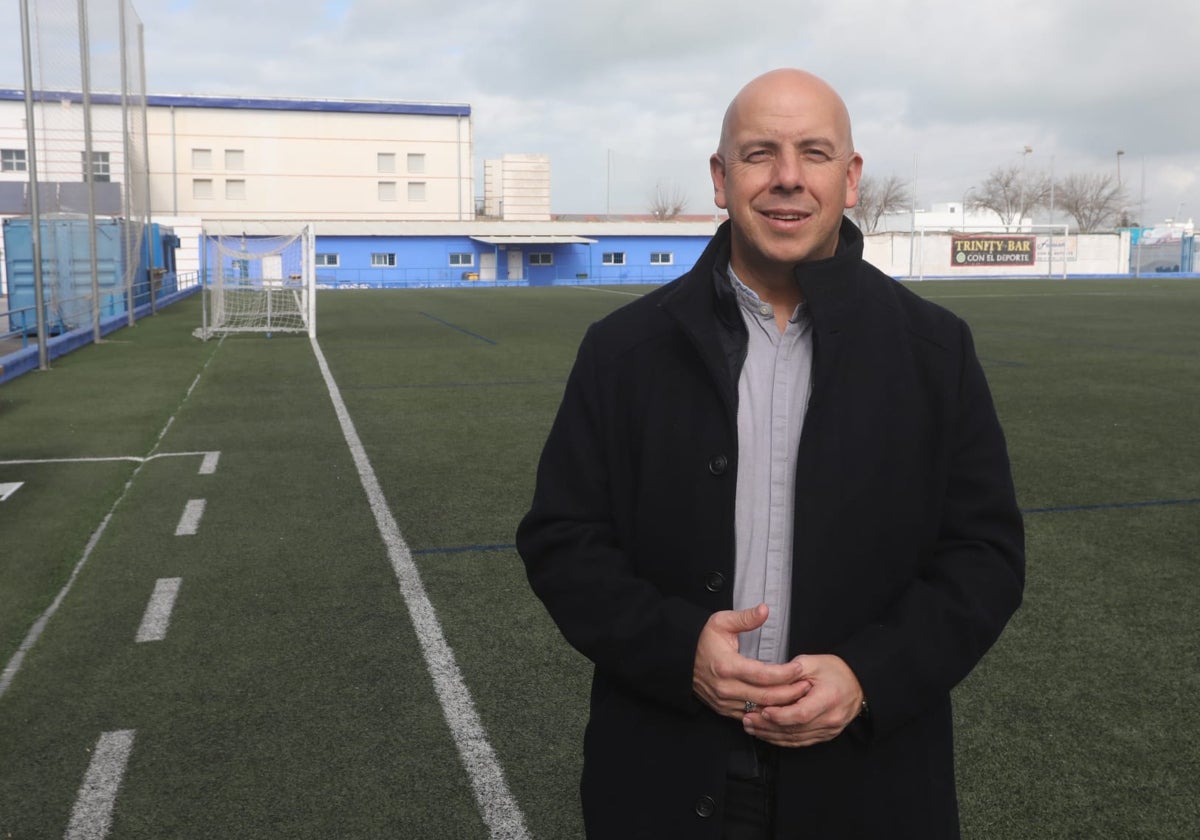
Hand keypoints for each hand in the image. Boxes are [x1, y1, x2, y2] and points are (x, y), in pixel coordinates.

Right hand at [692, 604, 811, 718]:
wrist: (681, 660)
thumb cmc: (703, 639)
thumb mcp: (721, 622)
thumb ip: (745, 618)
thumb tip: (765, 609)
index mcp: (727, 666)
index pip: (764, 675)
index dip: (785, 674)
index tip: (801, 668)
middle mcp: (726, 688)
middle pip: (766, 696)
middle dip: (791, 692)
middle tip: (808, 685)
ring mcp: (725, 702)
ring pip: (761, 710)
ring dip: (782, 706)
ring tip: (800, 697)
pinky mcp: (724, 710)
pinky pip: (751, 716)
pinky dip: (768, 713)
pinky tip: (782, 707)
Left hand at [741, 654, 863, 746]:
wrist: (856, 682)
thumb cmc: (834, 670)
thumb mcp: (811, 662)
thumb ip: (789, 673)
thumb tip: (766, 684)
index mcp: (829, 698)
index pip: (801, 714)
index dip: (779, 715)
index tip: (761, 711)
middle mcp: (831, 718)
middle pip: (795, 729)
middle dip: (768, 727)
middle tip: (747, 719)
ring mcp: (829, 730)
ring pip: (796, 739)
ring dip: (771, 735)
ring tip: (751, 727)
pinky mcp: (825, 735)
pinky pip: (801, 742)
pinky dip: (781, 739)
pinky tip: (766, 734)